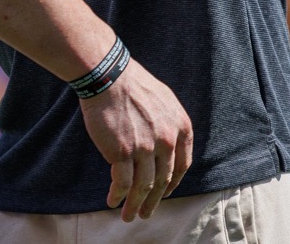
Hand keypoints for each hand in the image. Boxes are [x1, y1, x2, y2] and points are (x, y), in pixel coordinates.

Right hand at [77, 59, 192, 221]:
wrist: (108, 75)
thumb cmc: (131, 83)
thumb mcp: (164, 100)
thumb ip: (169, 124)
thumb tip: (167, 146)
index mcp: (180, 127)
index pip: (181, 166)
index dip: (172, 183)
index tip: (163, 193)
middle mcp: (167, 140)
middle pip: (163, 180)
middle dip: (154, 201)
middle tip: (146, 213)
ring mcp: (145, 148)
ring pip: (143, 187)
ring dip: (135, 205)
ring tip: (128, 215)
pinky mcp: (122, 152)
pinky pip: (123, 183)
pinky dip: (118, 196)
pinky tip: (112, 201)